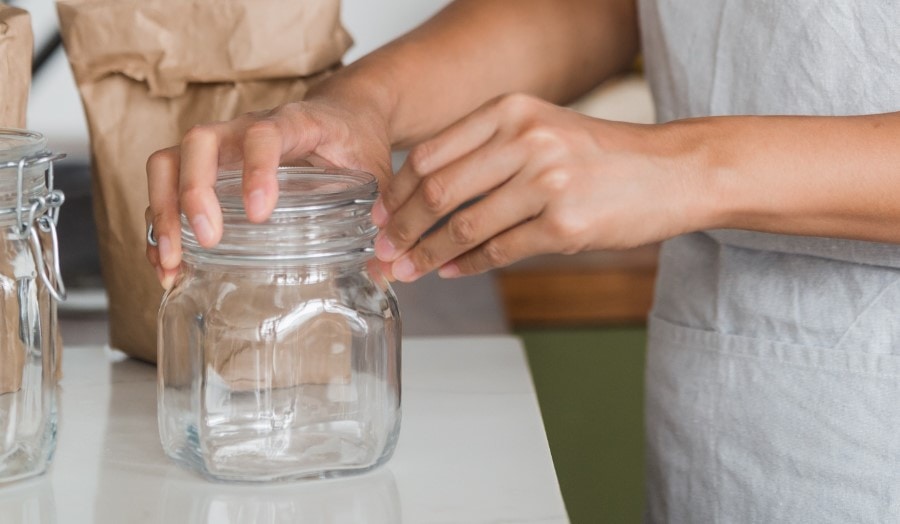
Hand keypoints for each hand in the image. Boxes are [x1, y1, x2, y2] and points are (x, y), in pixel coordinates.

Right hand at [146, 96, 392, 288]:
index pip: (265, 134)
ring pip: (170, 161)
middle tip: (208, 241)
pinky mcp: (207, 168)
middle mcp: (247, 128)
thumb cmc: (356, 141)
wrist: (345, 114)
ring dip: (163, 212)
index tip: (260, 213)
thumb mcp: (377, 173)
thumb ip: (383, 214)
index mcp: (295, 123)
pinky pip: (167, 186)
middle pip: (200, 142)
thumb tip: (386, 270)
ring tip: (171, 264)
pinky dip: (160, 226)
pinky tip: (168, 265)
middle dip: (194, 192)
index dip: (257, 169)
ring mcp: (222, 147)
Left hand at [372, 93, 705, 281]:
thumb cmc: (601, 156)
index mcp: (510, 111)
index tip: (378, 218)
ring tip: (408, 271)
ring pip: (462, 226)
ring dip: (426, 255)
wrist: (672, 172)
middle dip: (401, 229)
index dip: (395, 193)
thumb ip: (486, 152)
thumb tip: (423, 195)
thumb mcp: (541, 130)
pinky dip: (466, 266)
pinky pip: (498, 251)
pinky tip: (449, 272)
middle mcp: (525, 140)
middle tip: (383, 253)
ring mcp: (546, 182)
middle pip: (436, 190)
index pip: (429, 154)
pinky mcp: (565, 224)